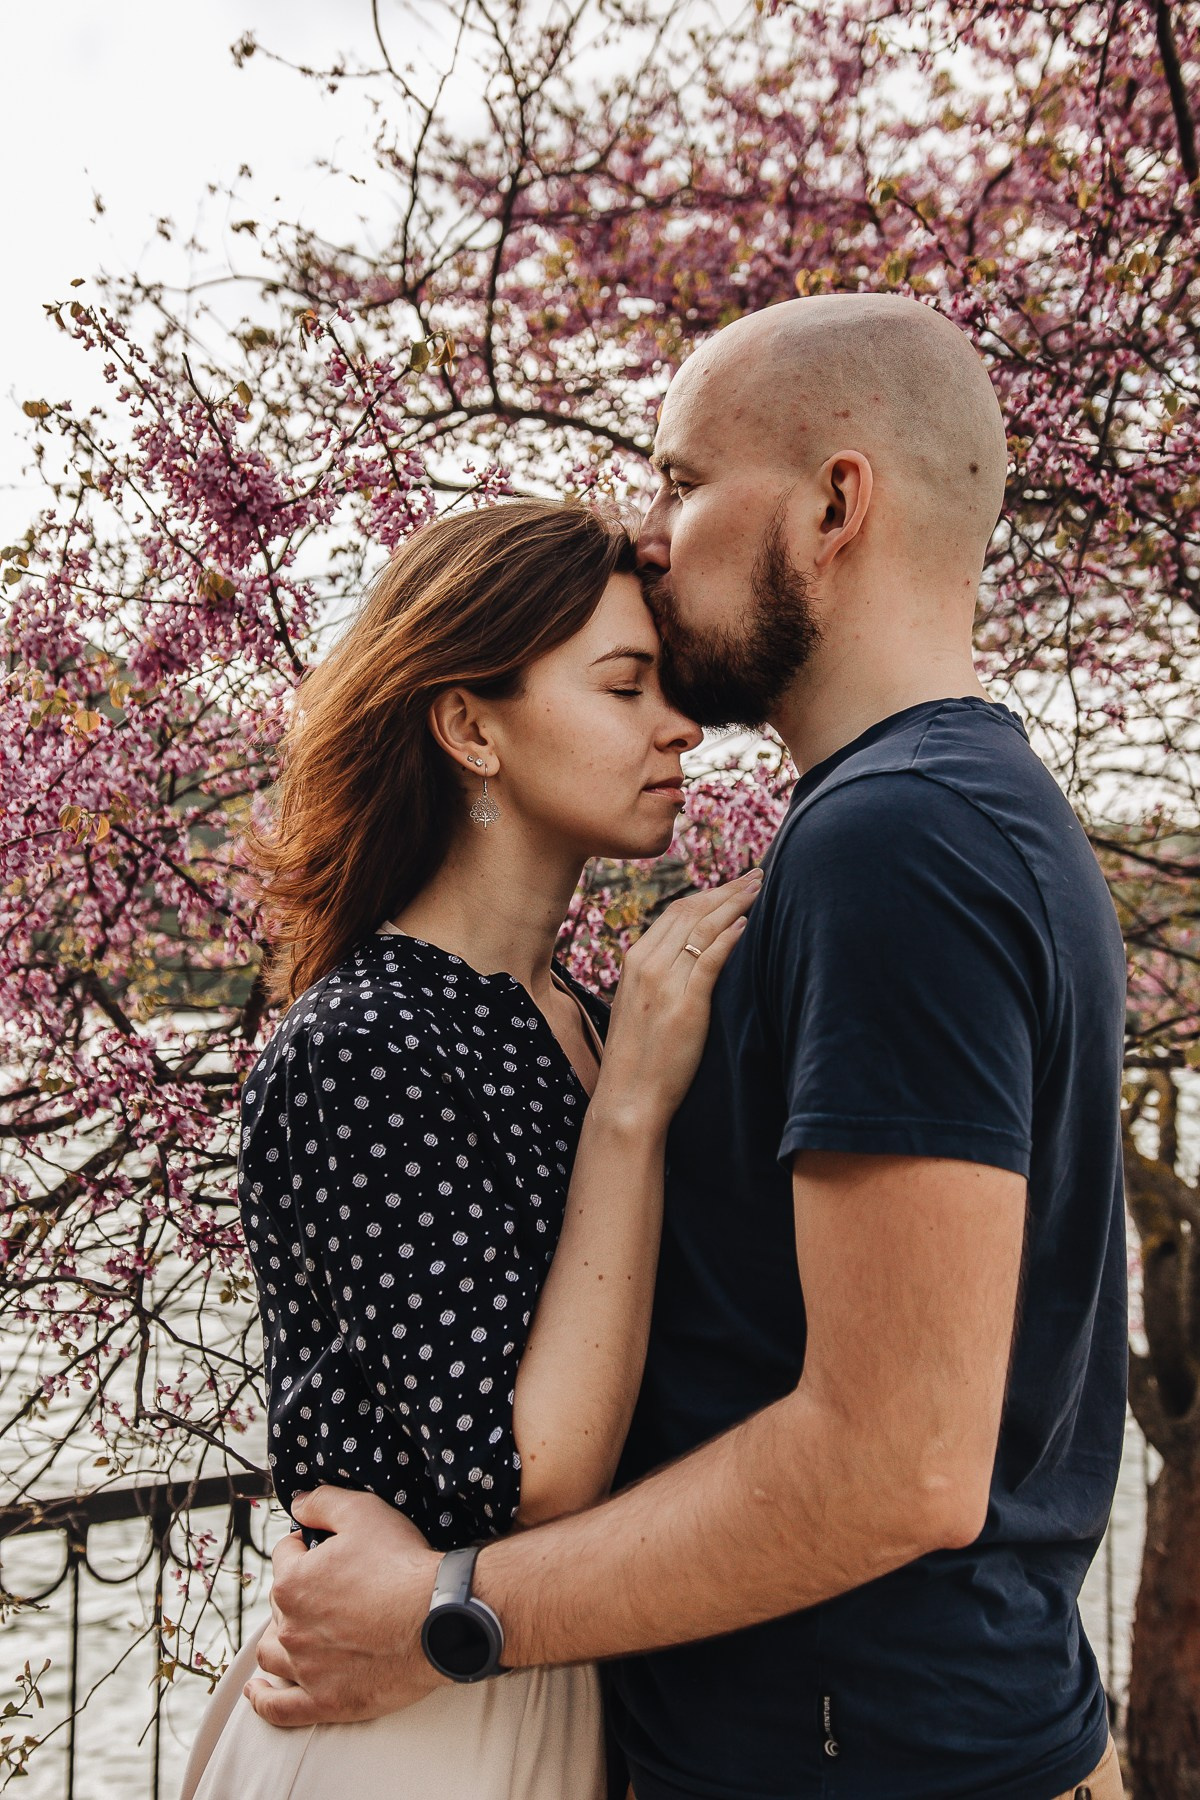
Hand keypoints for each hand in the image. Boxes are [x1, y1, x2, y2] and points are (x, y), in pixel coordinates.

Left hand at [243, 1487, 445, 1726]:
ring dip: (277, 1639)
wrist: (437, 1619)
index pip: (285, 1557)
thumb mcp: (364, 1513)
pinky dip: (264, 1699)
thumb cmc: (401, 1565)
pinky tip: (257, 1691)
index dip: (304, 1546)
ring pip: (272, 1655)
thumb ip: (323, 1502)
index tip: (322, 1547)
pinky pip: (280, 1708)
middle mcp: (290, 1628)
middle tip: (330, 1588)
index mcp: (293, 1583)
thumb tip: (297, 1503)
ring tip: (291, 1633)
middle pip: (280, 1605)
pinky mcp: (324, 1702)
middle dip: (297, 1592)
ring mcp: (305, 1669)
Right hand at [599, 869, 762, 1121]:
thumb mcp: (640, 1006)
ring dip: (734, 904)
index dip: (709, 894)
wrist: (629, 1098)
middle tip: (757, 876)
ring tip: (761, 890)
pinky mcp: (684, 1004)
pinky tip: (747, 924)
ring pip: (702, 928)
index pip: (675, 912)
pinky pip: (710, 959)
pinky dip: (730, 937)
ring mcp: (663, 983)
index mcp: (635, 961)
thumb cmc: (641, 1058)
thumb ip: (660, 977)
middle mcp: (646, 964)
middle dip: (727, 890)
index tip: (735, 885)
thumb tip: (693, 958)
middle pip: (690, 911)